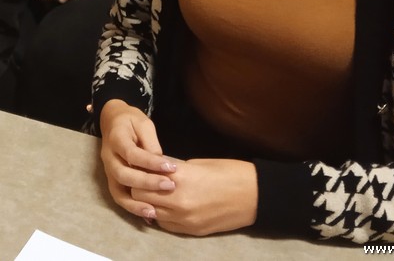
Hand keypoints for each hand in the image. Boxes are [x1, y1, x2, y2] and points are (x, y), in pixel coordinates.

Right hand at [99, 100, 175, 220]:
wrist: (112, 121)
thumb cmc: (131, 121)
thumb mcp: (144, 124)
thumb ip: (151, 144)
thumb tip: (161, 165)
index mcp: (116, 138)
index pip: (132, 153)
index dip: (151, 162)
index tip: (171, 167)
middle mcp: (108, 157)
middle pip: (123, 174)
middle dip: (146, 183)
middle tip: (170, 186)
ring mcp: (108, 170)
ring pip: (117, 191)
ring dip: (135, 203)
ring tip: (154, 212)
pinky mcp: (112, 180)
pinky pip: (119, 196)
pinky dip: (132, 208)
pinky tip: (148, 214)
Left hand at [137, 158, 257, 235]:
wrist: (255, 196)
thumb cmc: (229, 172)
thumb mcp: (197, 163)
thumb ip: (173, 169)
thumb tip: (155, 168)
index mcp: (179, 178)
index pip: (142, 178)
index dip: (138, 171)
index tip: (138, 166)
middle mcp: (178, 201)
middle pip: (140, 196)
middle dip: (139, 187)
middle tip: (142, 180)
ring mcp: (185, 219)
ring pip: (150, 212)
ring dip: (149, 203)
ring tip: (154, 193)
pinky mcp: (192, 231)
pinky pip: (165, 225)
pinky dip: (161, 215)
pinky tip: (167, 206)